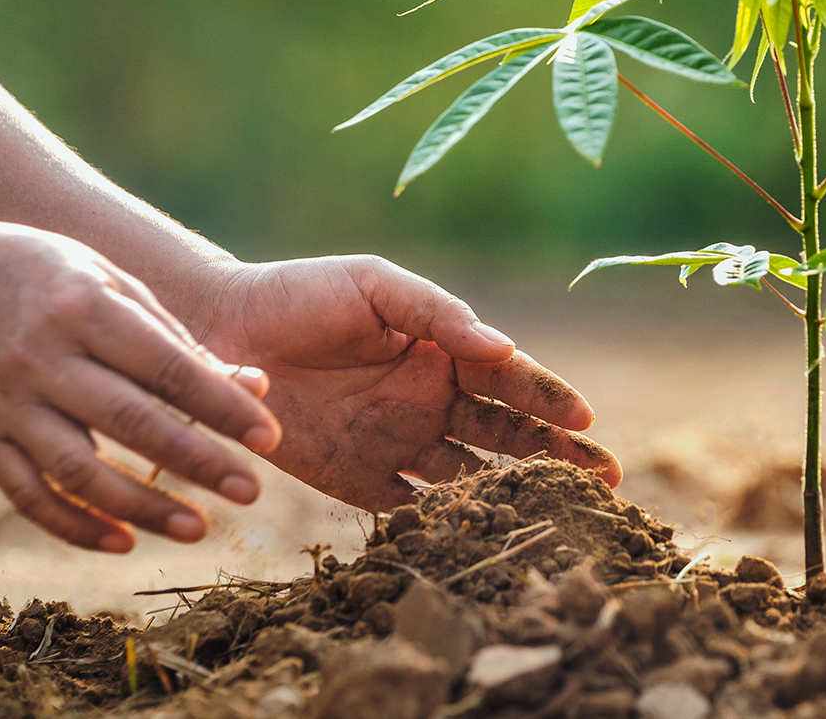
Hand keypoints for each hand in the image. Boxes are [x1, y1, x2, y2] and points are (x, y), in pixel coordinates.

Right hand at [0, 222, 280, 552]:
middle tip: (251, 493)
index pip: (165, 367)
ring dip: (141, 506)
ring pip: (77, 469)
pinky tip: (122, 542)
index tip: (269, 439)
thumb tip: (253, 386)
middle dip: (197, 462)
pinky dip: (73, 524)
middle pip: (128, 421)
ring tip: (198, 529)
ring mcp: (6, 402)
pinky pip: (26, 492)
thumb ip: (178, 337)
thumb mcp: (113, 282)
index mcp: (83, 307)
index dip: (221, 406)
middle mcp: (40, 357)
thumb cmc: (49, 274)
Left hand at [188, 255, 621, 510]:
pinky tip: (477, 540)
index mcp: (445, 352)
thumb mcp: (374, 285)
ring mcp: (401, 445)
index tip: (585, 420)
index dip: (550, 400)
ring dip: (513, 496)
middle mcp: (433, 402)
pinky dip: (445, 527)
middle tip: (607, 481)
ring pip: (472, 478)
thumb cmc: (301, 294)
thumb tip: (502, 349)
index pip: (512, 381)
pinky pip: (412, 511)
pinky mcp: (360, 483)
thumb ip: (438, 313)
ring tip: (556, 517)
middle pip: (510, 436)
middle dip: (559, 457)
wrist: (218, 333)